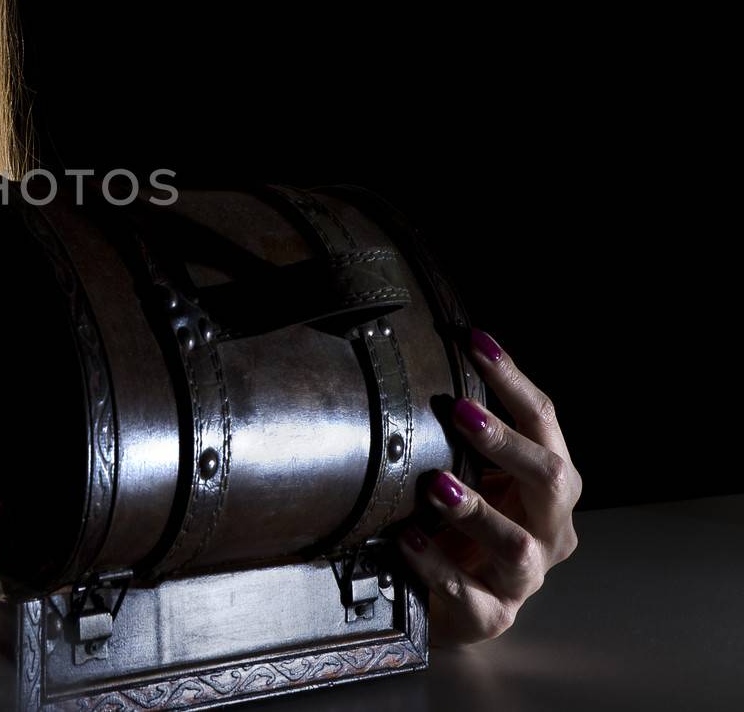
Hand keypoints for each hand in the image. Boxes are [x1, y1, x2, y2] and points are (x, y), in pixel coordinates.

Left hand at [397, 328, 582, 645]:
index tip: (477, 342)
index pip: (544, 423)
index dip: (513, 380)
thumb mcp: (471, 475)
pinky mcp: (492, 615)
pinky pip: (471, 594)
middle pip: (551, 479)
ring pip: (518, 545)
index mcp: (547, 487)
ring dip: (476, 509)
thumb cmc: (462, 528)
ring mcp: (524, 577)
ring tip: (434, 484)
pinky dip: (436, 564)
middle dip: (507, 442)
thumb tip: (423, 362)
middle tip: (460, 411)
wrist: (451, 606)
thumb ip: (460, 436)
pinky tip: (406, 539)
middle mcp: (548, 529)